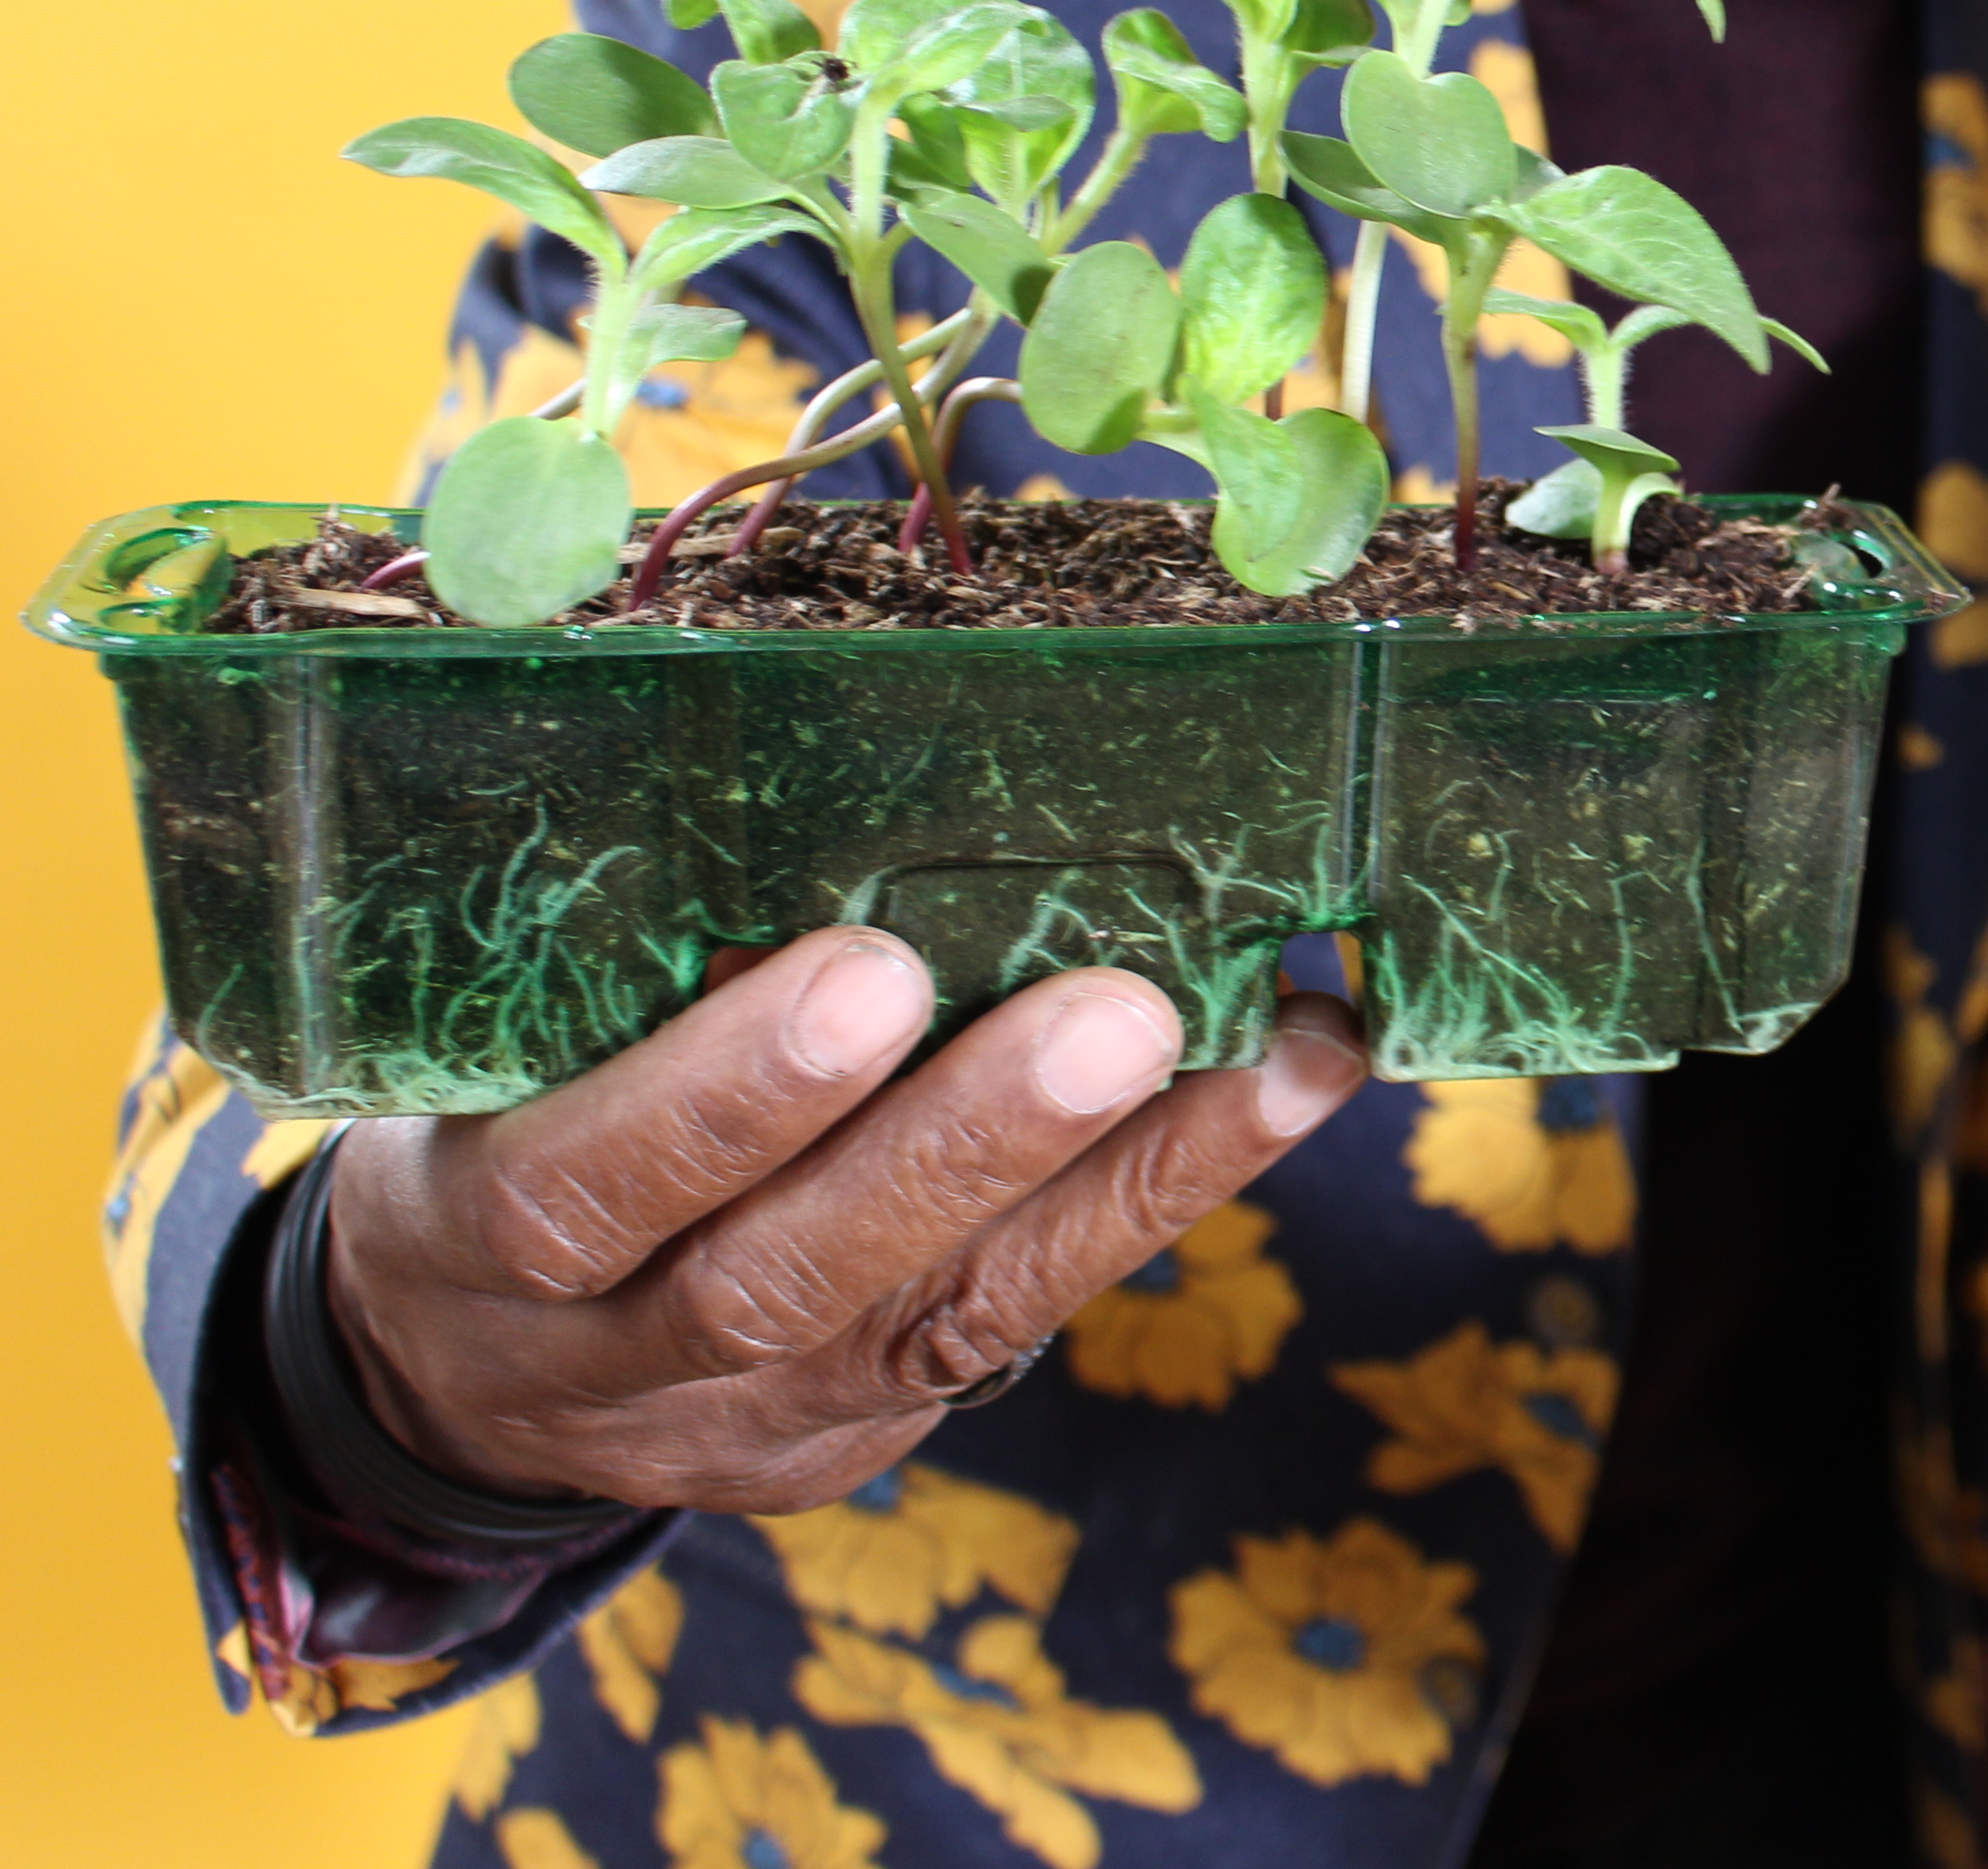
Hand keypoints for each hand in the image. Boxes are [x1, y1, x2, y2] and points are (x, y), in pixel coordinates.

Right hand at [323, 928, 1369, 1509]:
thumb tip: (810, 805)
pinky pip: (1018, 1324)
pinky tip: (1283, 1089)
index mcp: (465, 1242)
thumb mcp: (467, 1062)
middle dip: (963, 1142)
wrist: (453, 1373)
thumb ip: (597, 978)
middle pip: (787, 1277)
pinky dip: (1160, 1198)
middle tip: (1120, 1013)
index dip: (721, 1097)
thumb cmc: (479, 1128)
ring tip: (1271, 1053)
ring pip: (942, 1315)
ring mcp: (748, 1419)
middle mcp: (609, 1361)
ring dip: (1124, 1175)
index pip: (578, 1191)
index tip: (863, 976)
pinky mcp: (859, 1434)